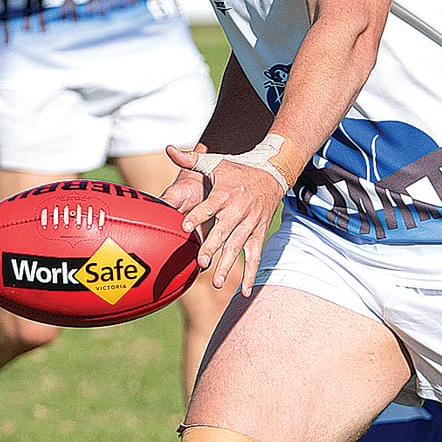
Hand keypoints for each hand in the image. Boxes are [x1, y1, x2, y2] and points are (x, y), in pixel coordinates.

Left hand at [166, 141, 283, 294]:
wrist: (273, 173)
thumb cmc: (237, 169)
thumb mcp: (215, 161)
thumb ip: (190, 159)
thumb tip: (169, 148)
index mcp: (224, 194)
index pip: (209, 207)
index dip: (197, 217)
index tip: (184, 228)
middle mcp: (237, 211)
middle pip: (223, 232)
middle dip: (213, 247)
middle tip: (201, 262)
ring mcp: (250, 224)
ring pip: (237, 247)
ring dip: (228, 265)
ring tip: (217, 282)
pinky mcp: (258, 234)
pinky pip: (254, 256)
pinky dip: (251, 274)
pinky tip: (245, 292)